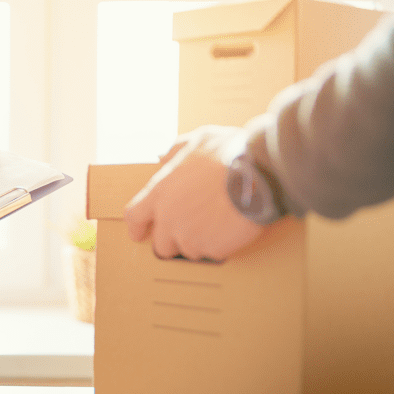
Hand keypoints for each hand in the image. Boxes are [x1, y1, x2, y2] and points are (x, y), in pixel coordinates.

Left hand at [123, 126, 264, 261]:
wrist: (260, 173)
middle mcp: (169, 218)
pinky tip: (231, 228)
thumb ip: (176, 150)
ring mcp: (189, 237)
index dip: (137, 227)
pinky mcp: (211, 249)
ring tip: (218, 223)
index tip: (140, 234)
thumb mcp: (199, 140)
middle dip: (174, 241)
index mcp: (161, 192)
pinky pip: (211, 254)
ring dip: (200, 242)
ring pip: (188, 251)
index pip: (134, 217)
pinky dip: (220, 246)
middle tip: (193, 230)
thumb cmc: (230, 153)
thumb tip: (163, 157)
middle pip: (161, 245)